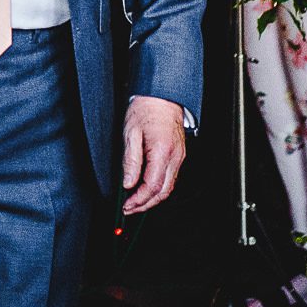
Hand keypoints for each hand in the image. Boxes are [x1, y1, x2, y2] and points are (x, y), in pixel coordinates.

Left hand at [121, 95, 188, 215]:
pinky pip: (170, 178)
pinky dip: (158, 189)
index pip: (152, 186)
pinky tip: (146, 190)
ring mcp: (179, 157)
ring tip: (135, 203)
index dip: (139, 200)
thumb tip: (128, 183)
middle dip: (145, 205)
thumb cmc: (146, 109)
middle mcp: (175, 157)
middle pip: (163, 192)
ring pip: (168, 188)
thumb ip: (131, 161)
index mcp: (162, 151)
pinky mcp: (178, 156)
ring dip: (152, 199)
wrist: (162, 96)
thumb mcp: (130, 134)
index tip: (126, 205)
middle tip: (129, 209)